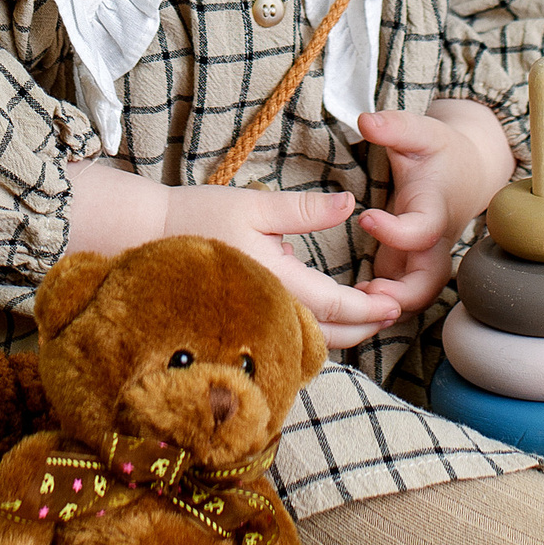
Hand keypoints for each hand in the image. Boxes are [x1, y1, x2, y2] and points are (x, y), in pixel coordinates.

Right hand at [158, 180, 401, 335]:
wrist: (149, 235)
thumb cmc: (200, 214)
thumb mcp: (256, 205)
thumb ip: (305, 209)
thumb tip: (350, 204)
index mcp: (274, 280)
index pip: (333, 305)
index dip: (368, 309)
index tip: (395, 303)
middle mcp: (266, 308)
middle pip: (326, 333)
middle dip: (364, 326)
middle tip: (392, 311)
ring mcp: (253, 320)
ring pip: (307, 339)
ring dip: (342, 331)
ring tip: (368, 313)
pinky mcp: (243, 320)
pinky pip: (287, 335)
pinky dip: (315, 330)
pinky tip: (328, 314)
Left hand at [355, 101, 514, 320]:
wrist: (464, 173)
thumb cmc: (440, 152)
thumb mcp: (421, 132)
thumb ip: (395, 127)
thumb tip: (366, 120)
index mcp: (434, 210)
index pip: (422, 232)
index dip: (396, 232)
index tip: (366, 217)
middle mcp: (432, 241)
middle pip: (429, 283)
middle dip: (403, 297)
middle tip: (368, 295)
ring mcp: (421, 257)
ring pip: (415, 297)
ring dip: (389, 307)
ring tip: (353, 306)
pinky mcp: (406, 264)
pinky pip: (398, 294)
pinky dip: (379, 304)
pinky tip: (349, 305)